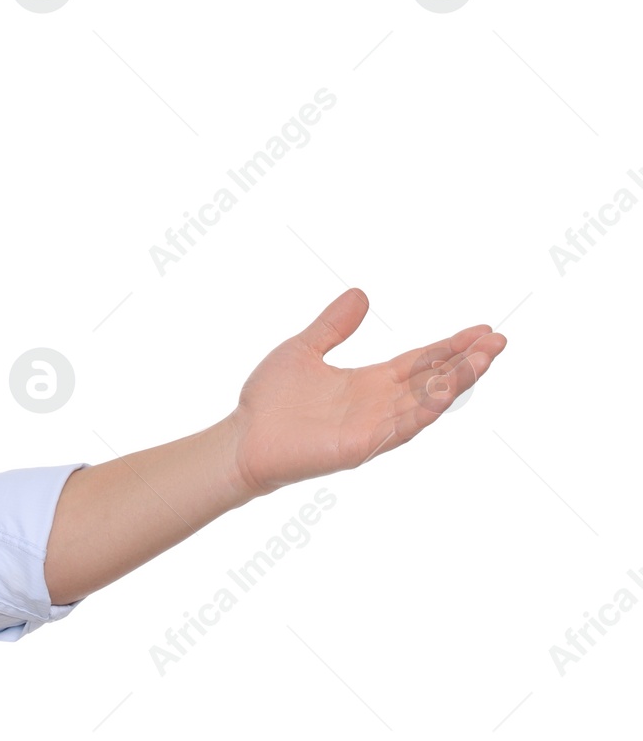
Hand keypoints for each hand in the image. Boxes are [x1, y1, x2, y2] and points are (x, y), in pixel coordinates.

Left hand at [219, 288, 506, 499]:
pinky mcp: (360, 446)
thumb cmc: (269, 400)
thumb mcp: (304, 349)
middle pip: (434, 381)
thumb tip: (361, 294)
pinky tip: (443, 394)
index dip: (451, 346)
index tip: (483, 330)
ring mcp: (374, 427)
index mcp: (370, 381)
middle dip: (467, 362)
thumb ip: (333, 325)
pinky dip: (423, 411)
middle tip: (498, 341)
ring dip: (455, 383)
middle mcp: (379, 404)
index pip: (422, 361)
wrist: (242, 437)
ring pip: (425, 403)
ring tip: (483, 360)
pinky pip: (399, 428)